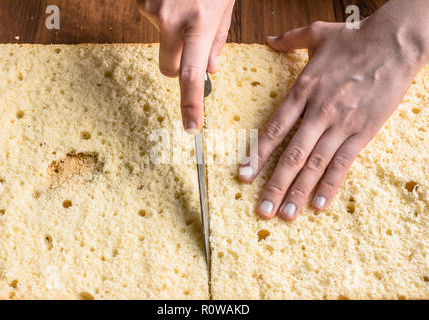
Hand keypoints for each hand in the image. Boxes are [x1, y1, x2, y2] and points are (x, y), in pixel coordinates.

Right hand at [137, 0, 233, 132]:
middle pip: (169, 70)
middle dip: (180, 65)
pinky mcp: (141, 4)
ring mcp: (153, 11)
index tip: (191, 127)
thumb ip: (218, 42)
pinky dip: (164, 20)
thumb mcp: (226, 7)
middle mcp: (173, 20)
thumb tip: (210, 71)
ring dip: (172, 37)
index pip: (193, 76)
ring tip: (185, 8)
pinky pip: (153, 26)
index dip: (191, 105)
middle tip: (192, 43)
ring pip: (161, 46)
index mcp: (201, 23)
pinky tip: (174, 0)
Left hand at [239, 0, 428, 220]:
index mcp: (302, 91)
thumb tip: (269, 39)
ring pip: (315, 165)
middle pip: (291, 155)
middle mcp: (318, 112)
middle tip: (261, 210)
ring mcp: (341, 125)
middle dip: (274, 185)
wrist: (396, 42)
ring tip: (285, 215)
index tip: (243, 176)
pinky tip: (319, 206)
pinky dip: (330, 186)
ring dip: (298, 192)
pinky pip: (343, 164)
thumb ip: (290, 39)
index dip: (256, 155)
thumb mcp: (317, 34)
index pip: (273, 130)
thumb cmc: (355, 39)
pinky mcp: (364, 132)